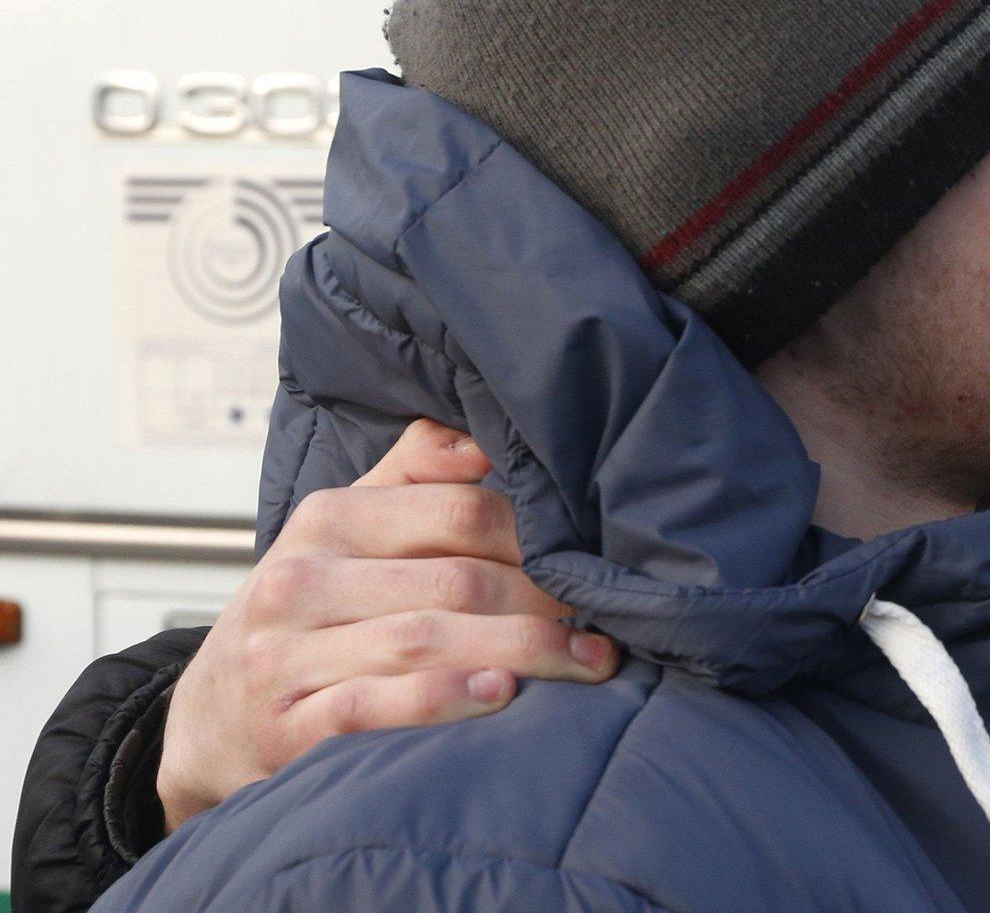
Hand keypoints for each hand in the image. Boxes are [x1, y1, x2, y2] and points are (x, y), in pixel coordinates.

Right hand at [157, 420, 617, 829]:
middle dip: (544, 601)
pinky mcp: (288, 727)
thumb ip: (415, 473)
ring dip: (521, 651)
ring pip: (425, 642)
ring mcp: (287, 657)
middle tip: (606, 621)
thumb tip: (483, 436)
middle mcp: (301, 582)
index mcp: (327, 520)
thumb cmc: (308, 613)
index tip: (592, 560)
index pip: (458, 511)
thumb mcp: (347, 529)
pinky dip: (443, 699)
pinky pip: (374, 707)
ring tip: (586, 661)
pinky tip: (501, 693)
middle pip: (455, 581)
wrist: (209, 717)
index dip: (537, 537)